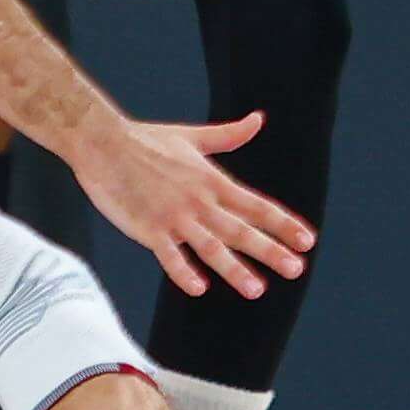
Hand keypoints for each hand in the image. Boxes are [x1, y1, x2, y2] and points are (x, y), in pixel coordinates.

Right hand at [63, 111, 312, 298]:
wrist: (104, 143)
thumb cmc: (147, 140)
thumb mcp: (193, 136)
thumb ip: (229, 134)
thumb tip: (258, 119)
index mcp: (213, 181)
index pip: (256, 206)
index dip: (283, 224)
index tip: (306, 240)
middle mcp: (200, 201)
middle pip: (241, 230)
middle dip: (271, 250)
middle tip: (297, 269)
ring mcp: (174, 217)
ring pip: (211, 247)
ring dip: (235, 269)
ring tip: (256, 289)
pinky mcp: (148, 228)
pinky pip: (169, 256)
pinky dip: (183, 271)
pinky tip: (199, 288)